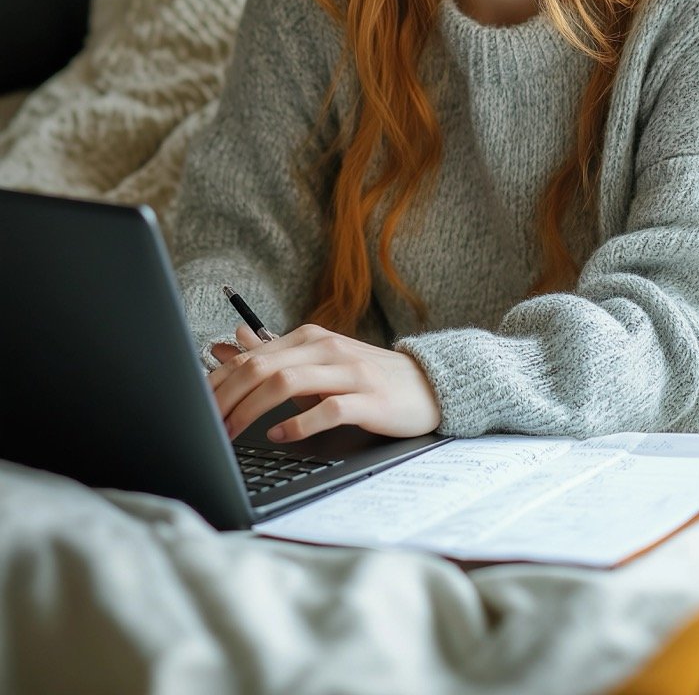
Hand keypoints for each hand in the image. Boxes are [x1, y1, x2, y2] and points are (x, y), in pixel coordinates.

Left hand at [209, 323, 441, 442]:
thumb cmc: (366, 378)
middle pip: (262, 366)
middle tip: (206, 422)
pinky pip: (328, 409)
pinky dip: (298, 424)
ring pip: (287, 382)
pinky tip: (280, 436)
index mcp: (309, 338)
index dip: (219, 380)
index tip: (197, 404)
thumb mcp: (318, 361)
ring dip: (252, 410)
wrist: (426, 384)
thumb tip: (230, 342)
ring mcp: (348, 373)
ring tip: (232, 431)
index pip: (252, 355)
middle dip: (227, 396)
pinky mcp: (368, 400)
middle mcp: (325, 349)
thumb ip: (275, 354)